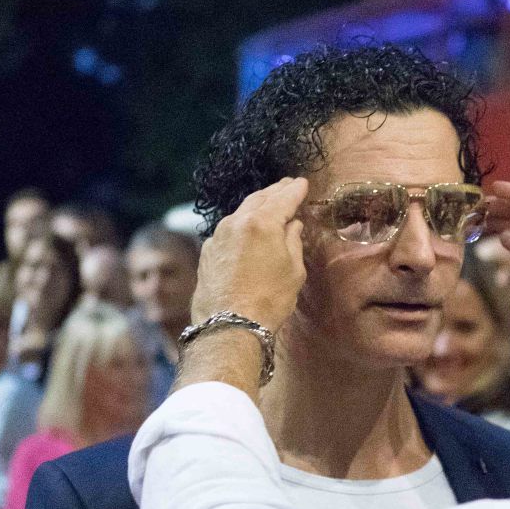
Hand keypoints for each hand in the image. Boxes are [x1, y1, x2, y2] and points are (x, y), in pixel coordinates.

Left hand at [192, 177, 309, 333]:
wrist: (229, 325)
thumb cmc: (268, 300)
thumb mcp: (293, 271)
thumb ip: (293, 241)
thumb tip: (292, 225)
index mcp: (262, 223)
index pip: (283, 199)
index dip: (295, 190)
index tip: (302, 183)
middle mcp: (236, 222)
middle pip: (259, 199)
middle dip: (275, 191)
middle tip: (287, 185)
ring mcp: (218, 236)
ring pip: (240, 212)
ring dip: (256, 206)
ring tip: (268, 203)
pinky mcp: (207, 252)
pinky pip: (228, 230)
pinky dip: (241, 224)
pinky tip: (247, 230)